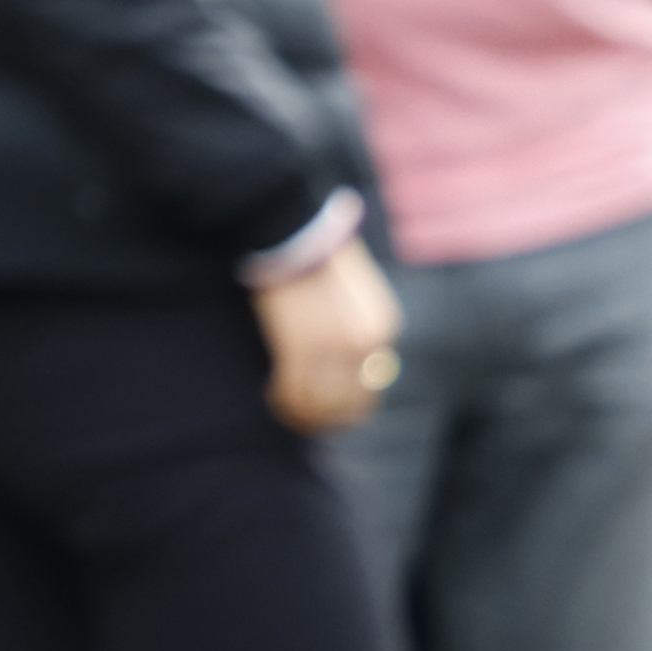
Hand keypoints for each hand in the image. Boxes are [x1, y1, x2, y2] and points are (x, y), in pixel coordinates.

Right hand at [255, 236, 402, 432]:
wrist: (292, 232)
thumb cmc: (317, 254)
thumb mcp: (355, 290)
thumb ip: (357, 325)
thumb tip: (352, 364)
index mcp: (381, 328)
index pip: (370, 385)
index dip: (346, 405)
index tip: (325, 410)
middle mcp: (364, 345)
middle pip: (348, 402)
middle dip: (324, 416)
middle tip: (302, 417)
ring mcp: (332, 349)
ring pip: (319, 403)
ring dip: (301, 413)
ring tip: (284, 410)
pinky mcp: (300, 348)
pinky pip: (292, 392)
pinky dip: (281, 400)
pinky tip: (270, 394)